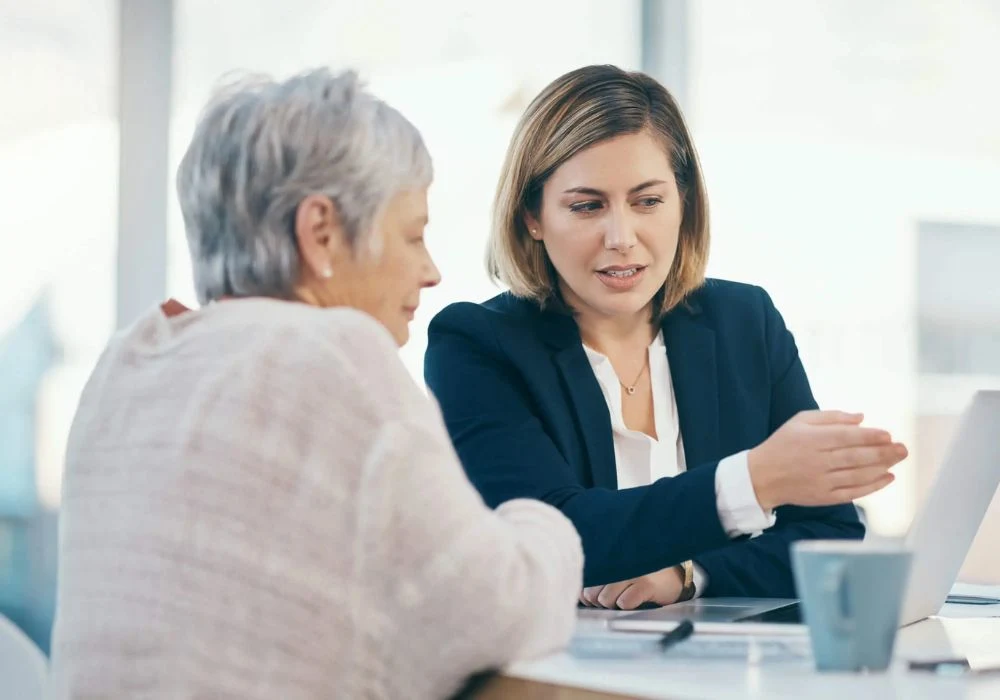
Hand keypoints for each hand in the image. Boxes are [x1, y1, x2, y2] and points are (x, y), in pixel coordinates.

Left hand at [579, 566, 683, 610]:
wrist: (675, 576)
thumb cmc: (640, 575)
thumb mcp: (618, 570)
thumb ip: (598, 579)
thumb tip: (581, 595)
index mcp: (609, 558)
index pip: (584, 580)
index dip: (586, 594)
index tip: (594, 597)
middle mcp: (618, 562)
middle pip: (592, 593)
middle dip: (599, 601)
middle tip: (613, 598)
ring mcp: (632, 573)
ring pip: (606, 599)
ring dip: (613, 604)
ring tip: (624, 598)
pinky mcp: (646, 584)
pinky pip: (625, 602)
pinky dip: (627, 605)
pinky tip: (635, 600)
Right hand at [748, 410, 907, 510]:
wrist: (761, 477)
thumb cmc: (782, 444)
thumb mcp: (800, 421)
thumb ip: (830, 417)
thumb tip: (861, 418)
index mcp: (812, 440)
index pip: (846, 437)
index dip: (870, 436)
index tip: (888, 434)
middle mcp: (817, 461)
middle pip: (856, 457)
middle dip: (883, 452)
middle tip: (903, 448)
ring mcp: (821, 481)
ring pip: (857, 475)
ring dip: (881, 468)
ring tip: (898, 460)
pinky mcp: (823, 497)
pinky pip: (852, 493)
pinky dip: (872, 487)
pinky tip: (886, 478)